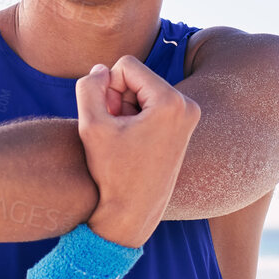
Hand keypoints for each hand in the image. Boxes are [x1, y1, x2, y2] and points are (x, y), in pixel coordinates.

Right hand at [75, 55, 200, 246]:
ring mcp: (189, 117)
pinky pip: (153, 105)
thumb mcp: (91, 126)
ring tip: (121, 137)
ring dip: (126, 108)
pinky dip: (137, 117)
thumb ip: (89, 87)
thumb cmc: (112, 173)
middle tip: (113, 129)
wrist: (134, 213)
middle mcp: (187, 106)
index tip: (107, 116)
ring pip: (144, 91)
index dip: (107, 86)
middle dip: (118, 97)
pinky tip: (131, 141)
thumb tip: (102, 69)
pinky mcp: (185, 127)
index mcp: (171, 102)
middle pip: (138, 76)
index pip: (126, 65)